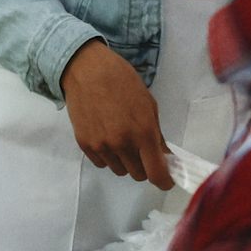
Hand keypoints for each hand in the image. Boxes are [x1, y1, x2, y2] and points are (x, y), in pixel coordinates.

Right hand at [61, 41, 170, 188]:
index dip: (164, 181)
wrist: (87, 70)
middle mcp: (122, 144)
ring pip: (119, 170)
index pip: (156, 173)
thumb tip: (164, 156)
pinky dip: (108, 157)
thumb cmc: (123, 81)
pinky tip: (107, 137)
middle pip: (138, 175)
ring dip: (125, 162)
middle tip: (142, 151)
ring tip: (122, 140)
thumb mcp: (148, 104)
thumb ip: (157, 134)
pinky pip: (101, 163)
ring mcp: (101, 146)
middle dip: (144, 166)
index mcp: (143, 132)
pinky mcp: (85, 144)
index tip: (166, 179)